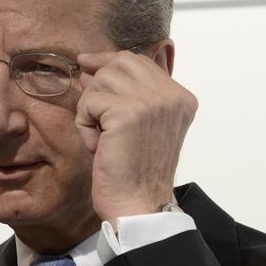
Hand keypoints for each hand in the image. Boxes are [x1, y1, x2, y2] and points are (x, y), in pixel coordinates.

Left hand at [75, 43, 196, 222]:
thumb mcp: (136, 124)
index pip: (138, 60)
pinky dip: (84, 126)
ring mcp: (152, 102)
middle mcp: (171, 95)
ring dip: (90, 110)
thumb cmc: (133, 170)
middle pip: (118, 63)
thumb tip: (89, 66)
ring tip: (102, 138)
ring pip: (100, 81)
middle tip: (96, 119)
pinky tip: (98, 147)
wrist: (138, 205)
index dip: (108, 61)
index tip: (87, 64)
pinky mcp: (127, 114)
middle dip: (97, 87)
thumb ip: (123, 93)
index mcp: (180, 97)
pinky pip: (89, 103)